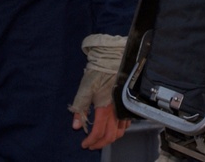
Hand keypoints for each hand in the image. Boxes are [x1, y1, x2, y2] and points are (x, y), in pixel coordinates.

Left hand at [69, 33, 128, 149]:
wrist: (113, 59)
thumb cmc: (98, 72)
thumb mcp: (85, 87)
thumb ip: (80, 107)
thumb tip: (76, 126)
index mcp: (105, 108)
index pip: (99, 132)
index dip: (91, 141)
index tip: (84, 144)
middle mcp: (117, 111)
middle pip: (111, 136)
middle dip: (100, 143)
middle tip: (90, 145)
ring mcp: (124, 108)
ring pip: (120, 132)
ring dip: (110, 138)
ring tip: (100, 139)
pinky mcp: (128, 104)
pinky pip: (127, 123)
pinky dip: (119, 130)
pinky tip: (112, 128)